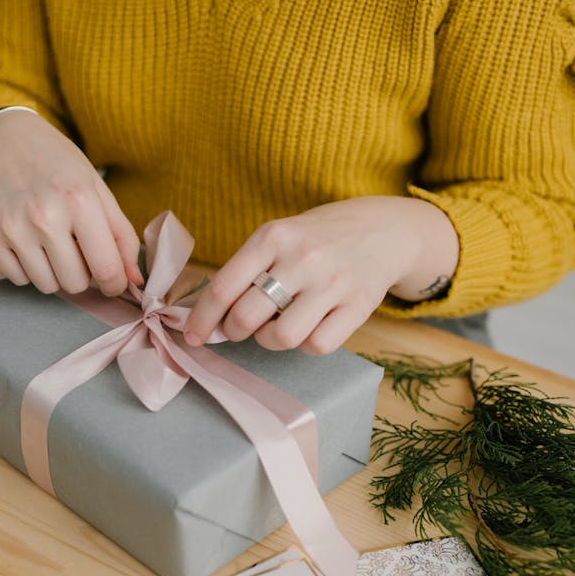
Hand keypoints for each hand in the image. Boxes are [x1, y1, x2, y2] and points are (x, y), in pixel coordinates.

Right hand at [0, 109, 142, 296]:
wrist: (2, 139)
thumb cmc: (55, 162)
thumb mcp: (96, 187)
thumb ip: (120, 235)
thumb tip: (134, 280)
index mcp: (79, 201)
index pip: (106, 269)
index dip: (115, 284)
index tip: (114, 282)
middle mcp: (44, 217)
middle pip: (76, 284)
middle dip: (83, 274)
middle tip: (77, 249)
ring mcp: (13, 228)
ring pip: (47, 286)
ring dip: (55, 273)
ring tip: (52, 243)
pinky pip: (18, 279)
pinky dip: (28, 269)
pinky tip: (29, 242)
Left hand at [182, 196, 458, 354]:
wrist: (382, 230)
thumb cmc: (315, 239)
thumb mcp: (277, 237)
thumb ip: (245, 270)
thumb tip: (206, 317)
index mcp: (273, 237)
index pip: (224, 287)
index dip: (201, 319)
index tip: (192, 336)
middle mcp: (303, 258)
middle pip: (247, 316)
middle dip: (233, 331)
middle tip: (237, 329)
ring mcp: (333, 283)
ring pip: (282, 336)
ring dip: (269, 340)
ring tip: (275, 327)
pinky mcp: (359, 305)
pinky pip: (318, 345)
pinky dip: (306, 345)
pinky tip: (308, 328)